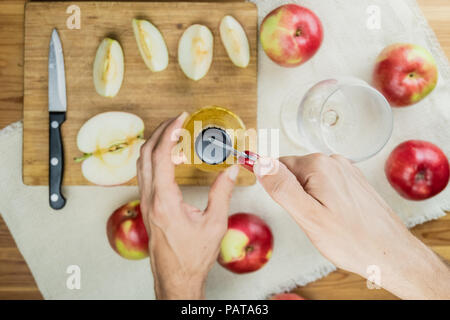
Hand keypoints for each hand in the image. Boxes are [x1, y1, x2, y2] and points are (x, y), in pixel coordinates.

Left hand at [137, 112, 239, 299]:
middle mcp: (150, 199)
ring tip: (176, 137)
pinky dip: (156, 161)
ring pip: (142, 165)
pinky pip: (146, 176)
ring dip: (156, 146)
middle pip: (146, 154)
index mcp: (165, 201)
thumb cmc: (193, 256)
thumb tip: (230, 169)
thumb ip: (222, 193)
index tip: (181, 118)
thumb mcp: (214, 223)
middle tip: (177, 121)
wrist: (176, 278)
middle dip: (160, 132)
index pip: (162, 156)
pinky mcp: (148, 208)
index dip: (170, 132)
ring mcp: (146, 204)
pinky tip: (173, 161)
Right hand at [254, 154, 449, 298]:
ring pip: (311, 181)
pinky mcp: (354, 181)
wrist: (390, 253)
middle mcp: (334, 161)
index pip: (279, 167)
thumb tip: (261, 163)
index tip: (295, 209)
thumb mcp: (307, 216)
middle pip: (296, 173)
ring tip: (327, 220)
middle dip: (298, 196)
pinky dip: (326, 201)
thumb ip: (282, 187)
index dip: (282, 191)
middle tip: (312, 219)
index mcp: (318, 165)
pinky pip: (327, 185)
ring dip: (312, 200)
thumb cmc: (351, 240)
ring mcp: (346, 170)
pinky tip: (337, 217)